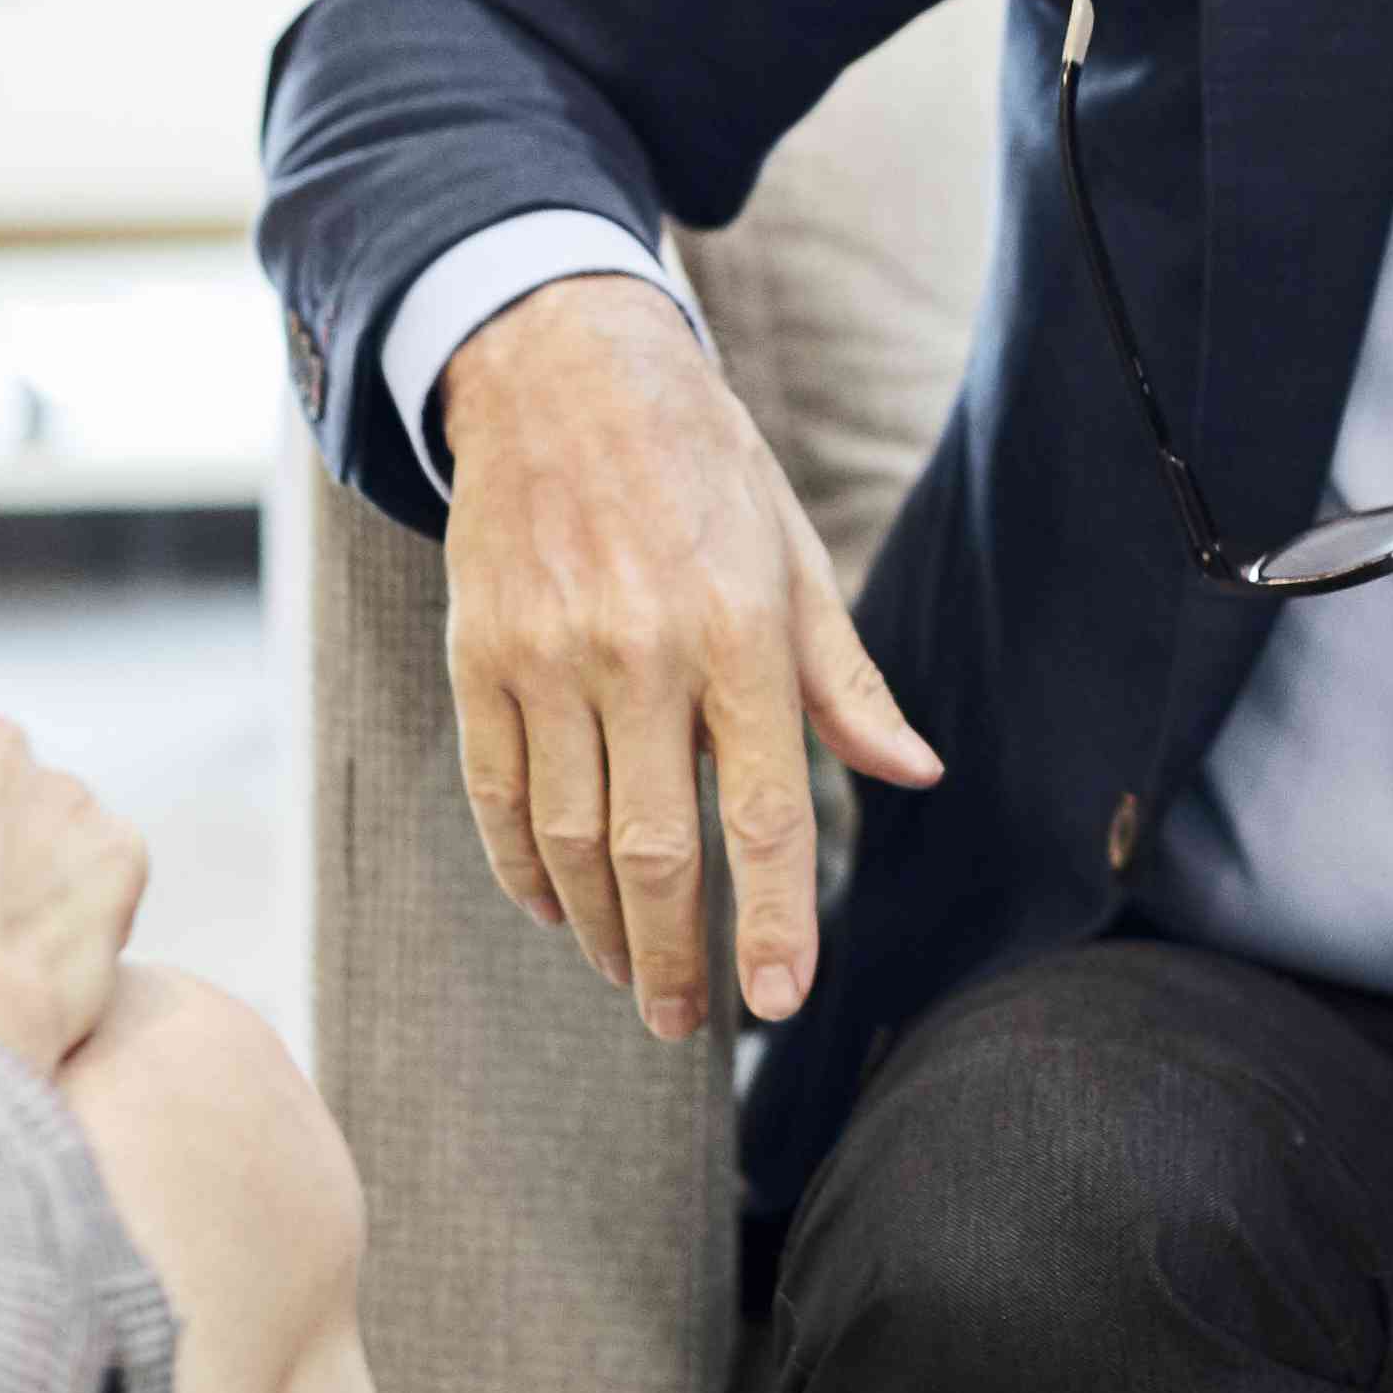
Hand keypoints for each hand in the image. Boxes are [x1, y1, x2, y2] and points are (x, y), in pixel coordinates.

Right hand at [437, 273, 942, 1037]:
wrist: (559, 369)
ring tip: (627, 972)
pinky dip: (522, 872)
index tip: (778, 1001)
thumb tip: (914, 772)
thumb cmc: (701, 467)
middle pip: (656, 852)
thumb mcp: (793, 555)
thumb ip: (842, 679)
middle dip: (672, 958)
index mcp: (739, 632)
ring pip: (569, 840)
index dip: (774, 920)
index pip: (766, 812)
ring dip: (599, 928)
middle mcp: (642, 652)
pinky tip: (554, 909)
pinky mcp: (477, 656)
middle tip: (682, 1023)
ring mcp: (548, 658)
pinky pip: (494, 796)